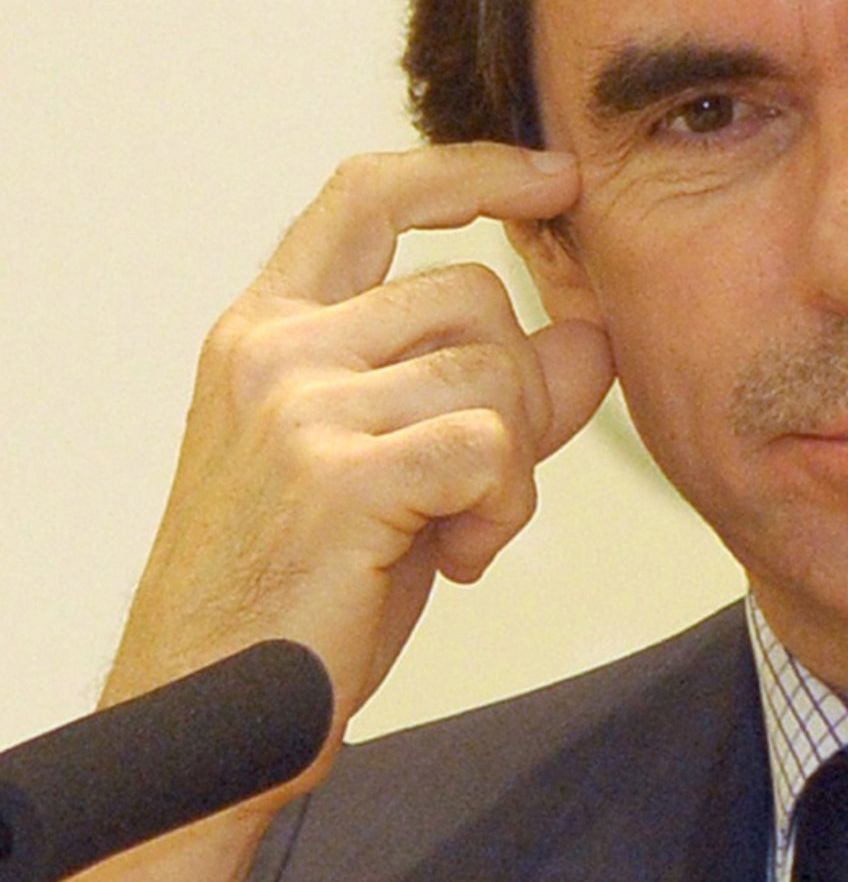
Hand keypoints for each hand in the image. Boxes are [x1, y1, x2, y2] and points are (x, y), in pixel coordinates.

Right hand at [107, 144, 614, 752]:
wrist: (219, 709)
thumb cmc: (300, 594)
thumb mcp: (395, 466)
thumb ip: (485, 392)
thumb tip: (593, 335)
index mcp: (265, 330)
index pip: (368, 197)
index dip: (469, 171)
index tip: (550, 177)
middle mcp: (273, 350)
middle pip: (473, 296)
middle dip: (520, 389)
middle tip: (481, 485)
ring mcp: (298, 406)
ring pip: (496, 372)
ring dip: (514, 465)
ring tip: (458, 532)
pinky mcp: (339, 473)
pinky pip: (492, 446)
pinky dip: (506, 508)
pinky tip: (462, 558)